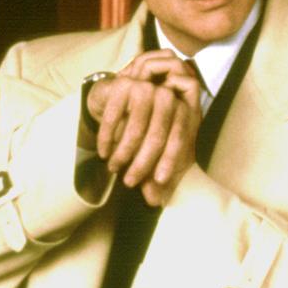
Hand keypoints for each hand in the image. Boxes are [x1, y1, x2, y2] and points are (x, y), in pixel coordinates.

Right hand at [86, 50, 200, 204]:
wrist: (123, 97)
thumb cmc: (146, 127)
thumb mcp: (156, 149)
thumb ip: (157, 172)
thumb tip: (155, 202)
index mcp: (183, 109)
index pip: (179, 139)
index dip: (169, 162)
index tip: (159, 182)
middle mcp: (167, 96)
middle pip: (156, 137)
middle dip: (142, 164)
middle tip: (129, 183)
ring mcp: (145, 88)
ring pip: (134, 131)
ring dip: (122, 154)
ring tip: (114, 168)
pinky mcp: (122, 85)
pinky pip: (114, 119)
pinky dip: (107, 139)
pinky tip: (103, 152)